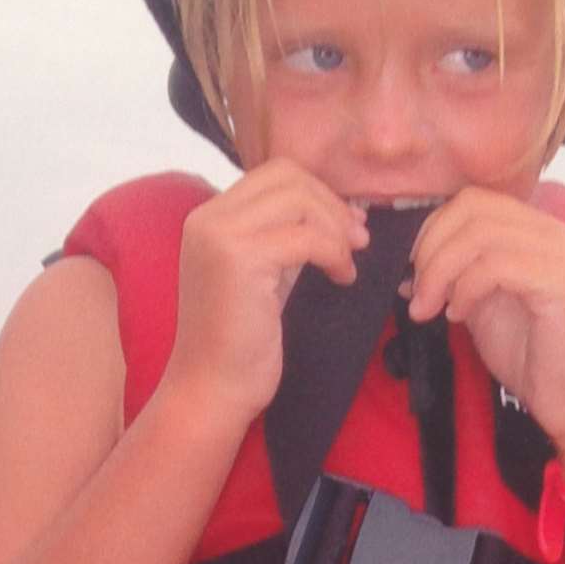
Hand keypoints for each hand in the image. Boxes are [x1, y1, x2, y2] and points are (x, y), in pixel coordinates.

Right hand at [164, 158, 368, 426]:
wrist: (211, 390)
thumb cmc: (240, 341)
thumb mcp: (262, 273)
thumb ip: (283, 236)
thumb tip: (339, 209)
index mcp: (208, 217)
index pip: (274, 173)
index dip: (317, 192)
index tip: (346, 225)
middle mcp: (207, 218)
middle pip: (287, 176)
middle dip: (331, 205)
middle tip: (357, 240)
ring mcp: (219, 235)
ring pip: (298, 198)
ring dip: (335, 228)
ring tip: (347, 263)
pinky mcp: (238, 259)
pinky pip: (306, 236)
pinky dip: (334, 253)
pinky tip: (341, 279)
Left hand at [406, 187, 564, 465]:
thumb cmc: (528, 353)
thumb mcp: (479, 302)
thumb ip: (453, 275)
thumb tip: (407, 265)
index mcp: (532, 229)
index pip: (471, 200)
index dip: (431, 231)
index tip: (410, 272)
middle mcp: (551, 231)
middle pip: (472, 207)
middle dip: (430, 249)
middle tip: (416, 293)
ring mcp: (560, 253)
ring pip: (479, 234)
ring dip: (440, 272)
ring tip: (431, 308)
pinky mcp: (561, 281)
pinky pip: (496, 265)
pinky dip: (466, 288)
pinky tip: (459, 315)